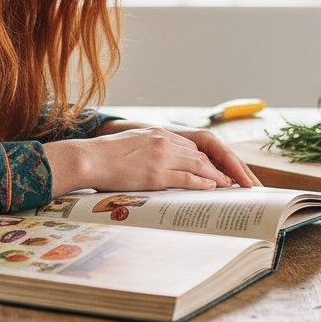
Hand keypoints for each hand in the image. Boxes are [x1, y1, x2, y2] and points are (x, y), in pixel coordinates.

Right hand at [45, 123, 259, 196]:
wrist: (88, 158)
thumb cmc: (103, 156)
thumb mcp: (130, 145)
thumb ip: (148, 151)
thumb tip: (155, 166)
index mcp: (157, 133)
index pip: (191, 145)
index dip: (208, 158)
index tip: (218, 169)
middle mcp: (163, 140)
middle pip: (200, 153)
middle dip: (219, 167)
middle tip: (232, 180)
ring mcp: (161, 156)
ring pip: (199, 165)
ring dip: (217, 176)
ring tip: (229, 187)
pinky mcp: (157, 173)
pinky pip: (187, 178)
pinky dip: (203, 183)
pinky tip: (212, 188)